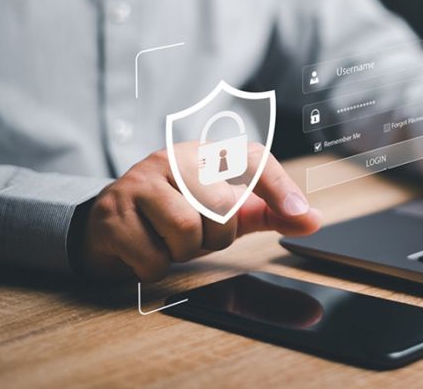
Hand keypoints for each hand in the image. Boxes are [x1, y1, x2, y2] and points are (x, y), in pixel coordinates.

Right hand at [81, 143, 320, 281]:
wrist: (108, 228)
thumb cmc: (176, 215)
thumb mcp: (225, 212)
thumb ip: (269, 213)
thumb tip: (314, 219)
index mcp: (205, 155)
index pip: (251, 157)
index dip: (278, 185)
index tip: (301, 214)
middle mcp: (172, 159)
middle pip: (221, 206)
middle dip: (215, 236)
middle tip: (196, 235)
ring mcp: (138, 182)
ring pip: (187, 230)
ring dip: (183, 252)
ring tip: (169, 242)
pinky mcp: (111, 213)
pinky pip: (153, 256)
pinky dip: (154, 267)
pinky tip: (144, 252)